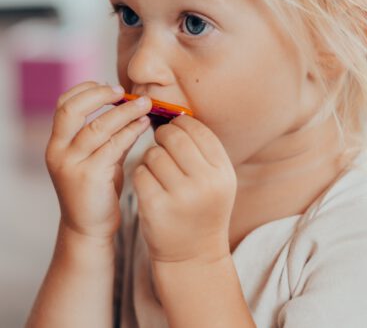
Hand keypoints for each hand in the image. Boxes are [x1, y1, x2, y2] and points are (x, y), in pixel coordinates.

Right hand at [45, 81, 151, 239]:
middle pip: (72, 110)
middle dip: (101, 95)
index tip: (109, 86)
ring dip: (125, 111)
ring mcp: (71, 165)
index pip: (63, 104)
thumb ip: (108, 133)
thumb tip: (129, 104)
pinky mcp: (89, 177)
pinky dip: (130, 131)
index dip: (86, 89)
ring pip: (98, 126)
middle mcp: (58, 152)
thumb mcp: (97, 156)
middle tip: (125, 91)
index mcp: (57, 143)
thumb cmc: (97, 189)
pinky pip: (113, 146)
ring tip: (146, 104)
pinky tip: (144, 125)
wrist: (89, 228)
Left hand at [132, 114, 236, 263]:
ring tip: (157, 168)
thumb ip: (203, 150)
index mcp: (222, 171)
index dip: (181, 123)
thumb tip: (176, 116)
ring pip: (153, 154)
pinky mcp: (155, 207)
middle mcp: (205, 182)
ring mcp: (180, 196)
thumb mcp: (217, 179)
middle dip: (162, 134)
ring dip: (150, 156)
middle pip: (173, 137)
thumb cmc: (202, 208)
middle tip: (159, 141)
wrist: (193, 255)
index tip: (175, 128)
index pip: (198, 129)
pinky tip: (149, 184)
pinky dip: (141, 174)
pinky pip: (139, 173)